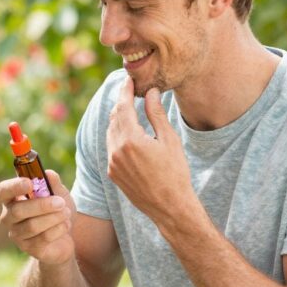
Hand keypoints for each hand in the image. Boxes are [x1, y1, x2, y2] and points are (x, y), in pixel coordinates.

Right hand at [0, 169, 76, 265]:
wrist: (65, 236)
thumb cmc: (55, 210)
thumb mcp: (58, 193)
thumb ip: (53, 182)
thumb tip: (49, 174)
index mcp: (11, 199)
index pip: (2, 191)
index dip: (14, 187)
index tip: (30, 183)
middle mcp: (9, 217)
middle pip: (18, 211)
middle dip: (42, 206)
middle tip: (61, 202)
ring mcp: (17, 235)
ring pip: (32, 226)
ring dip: (54, 218)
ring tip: (66, 213)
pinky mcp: (29, 248)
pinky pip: (43, 238)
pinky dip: (58, 229)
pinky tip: (66, 225)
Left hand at [106, 78, 195, 225]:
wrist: (170, 207)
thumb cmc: (175, 172)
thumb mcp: (169, 140)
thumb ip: (156, 114)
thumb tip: (150, 92)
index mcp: (131, 140)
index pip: (123, 107)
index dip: (125, 91)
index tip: (128, 80)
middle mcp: (116, 151)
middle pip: (114, 118)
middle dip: (121, 104)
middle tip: (130, 92)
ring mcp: (112, 163)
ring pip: (110, 133)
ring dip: (118, 119)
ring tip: (130, 110)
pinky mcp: (112, 173)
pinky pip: (111, 148)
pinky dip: (117, 136)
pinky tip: (128, 132)